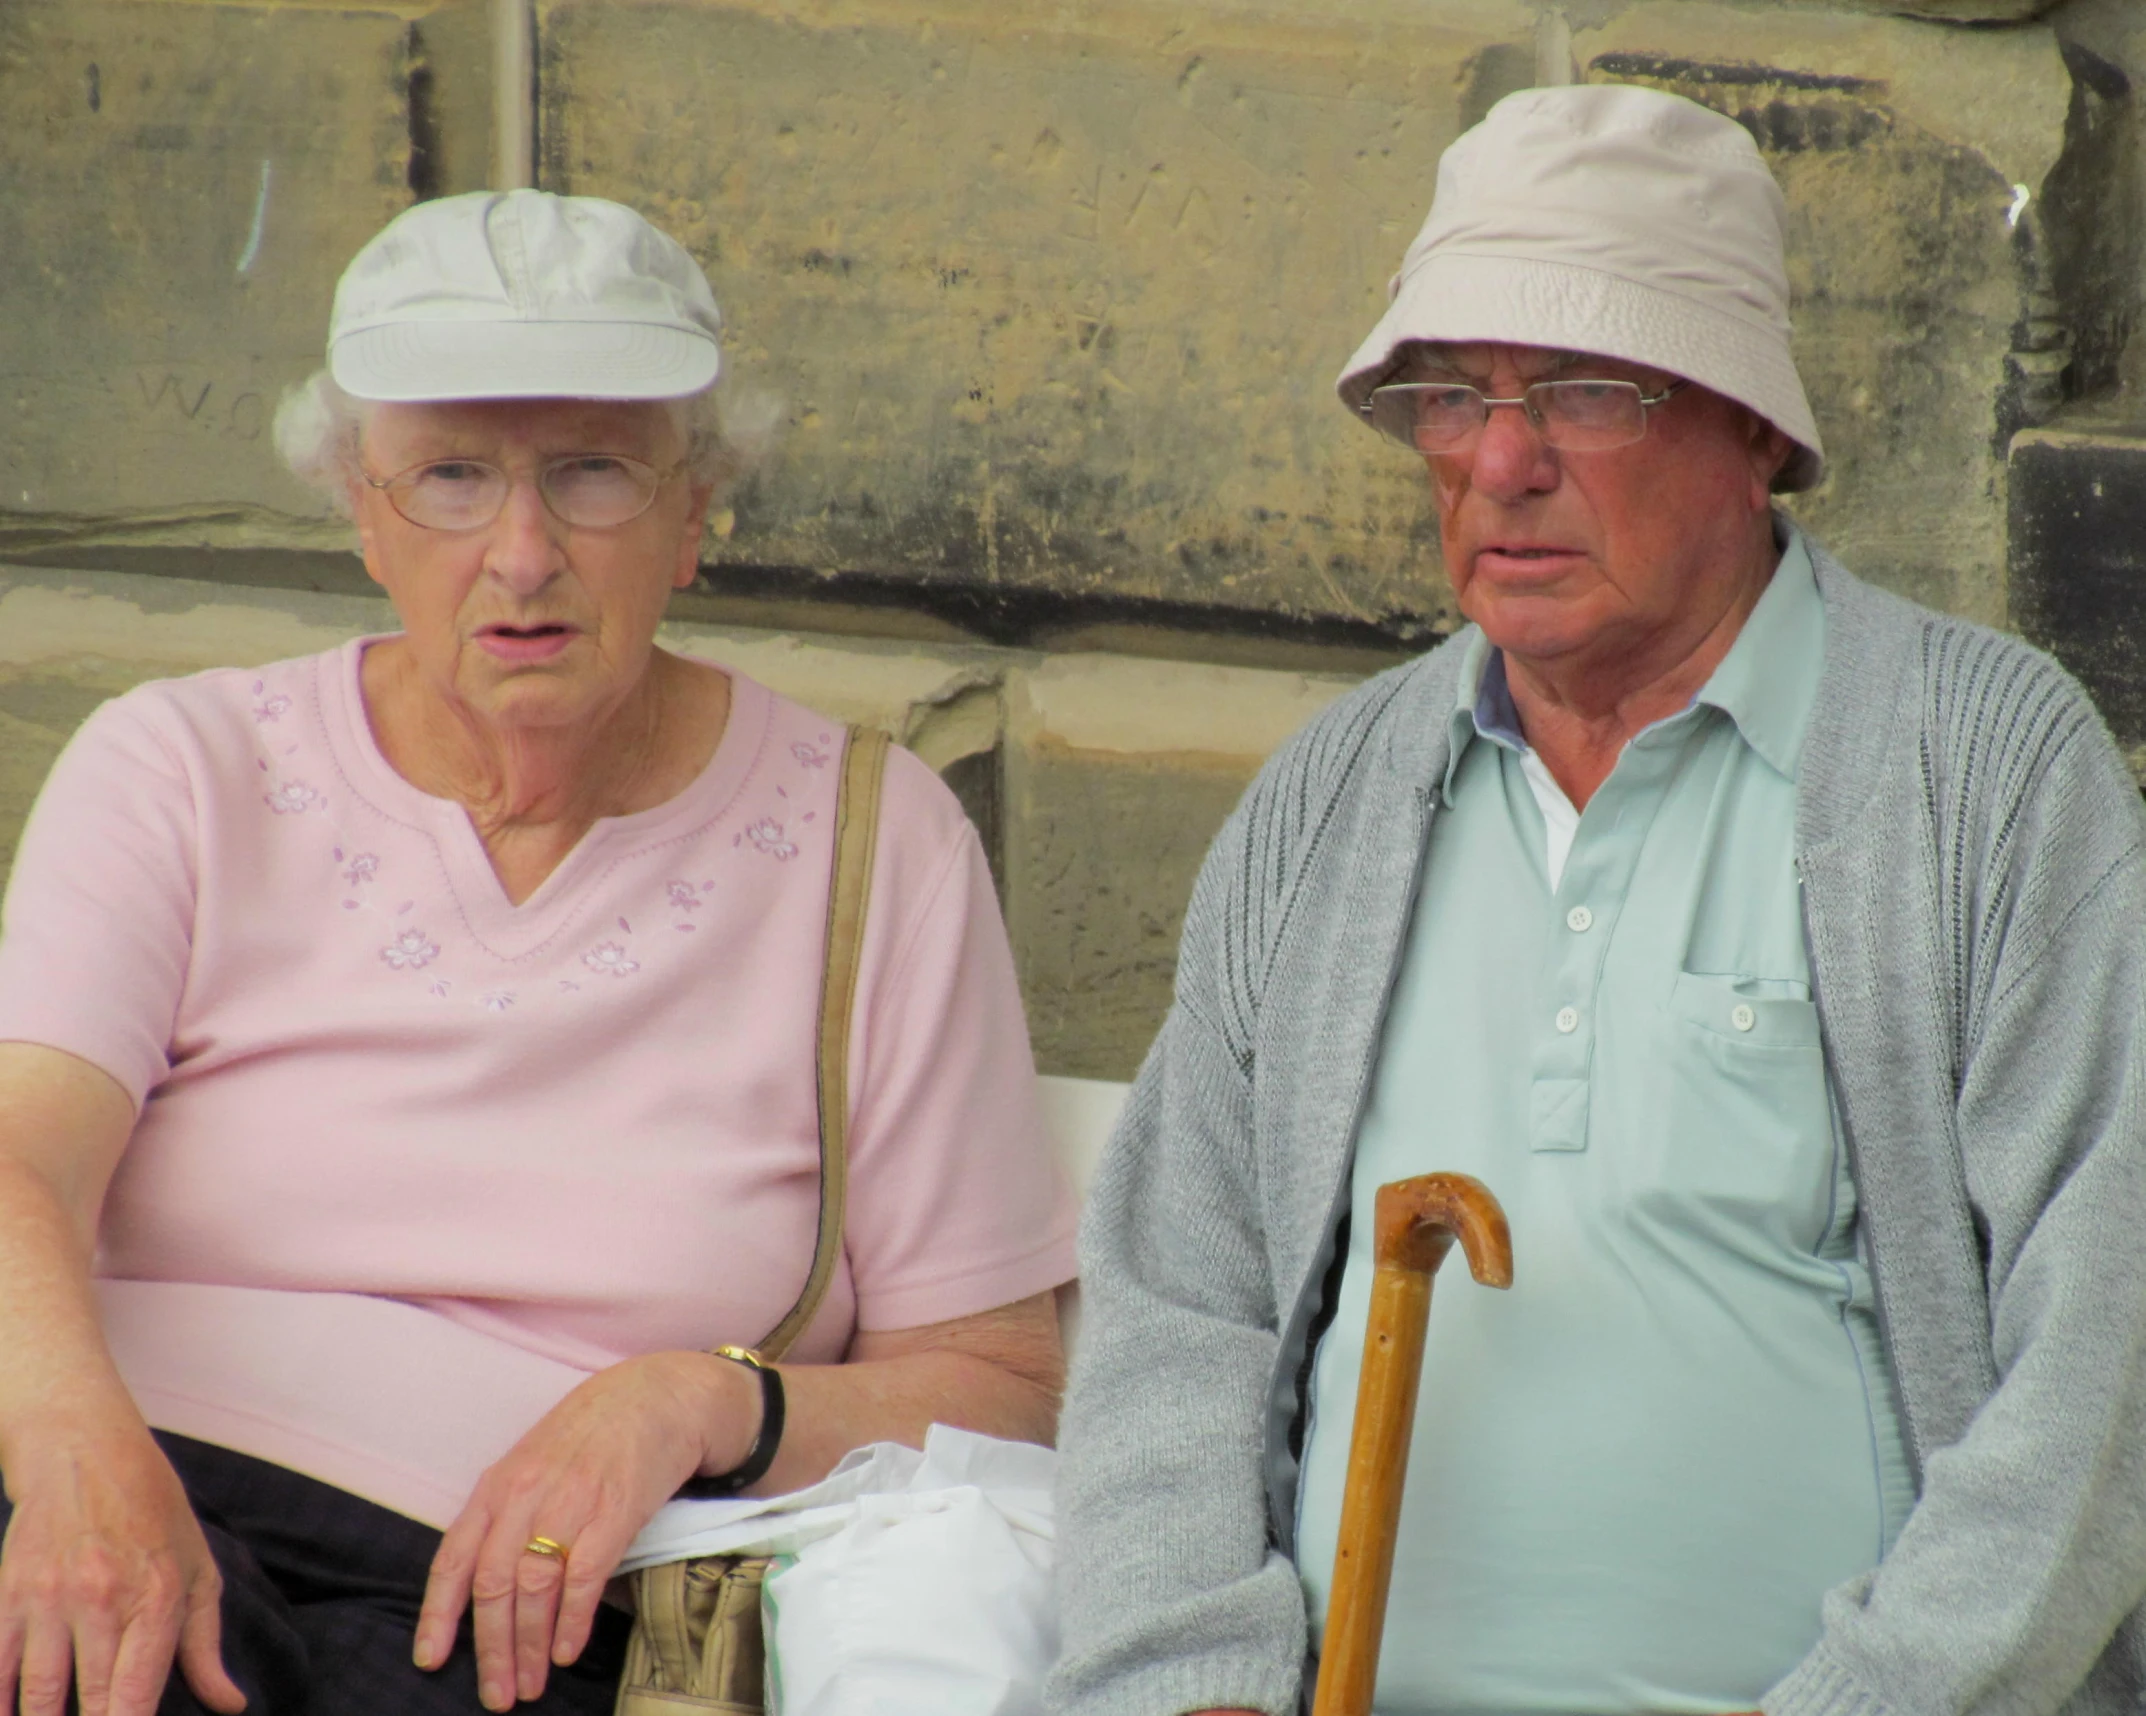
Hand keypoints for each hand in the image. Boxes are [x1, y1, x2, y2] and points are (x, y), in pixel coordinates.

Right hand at [0, 1417, 243, 1715]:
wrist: (85, 1452)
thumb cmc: (154, 1514)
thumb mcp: (196, 1569)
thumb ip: (205, 1645)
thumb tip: (230, 1705)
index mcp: (157, 1599)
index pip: (138, 1696)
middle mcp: (103, 1602)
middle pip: (91, 1705)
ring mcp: (51, 1601)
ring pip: (38, 1699)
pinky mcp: (9, 1596)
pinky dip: (1, 1703)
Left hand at [415, 1351, 757, 1710]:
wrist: (658, 1395)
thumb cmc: (592, 1433)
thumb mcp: (534, 1461)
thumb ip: (508, 1512)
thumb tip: (488, 1583)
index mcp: (499, 1484)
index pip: (455, 1557)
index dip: (438, 1614)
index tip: (431, 1660)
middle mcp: (527, 1494)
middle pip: (494, 1584)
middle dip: (491, 1648)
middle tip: (497, 1695)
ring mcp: (571, 1501)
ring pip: (535, 1588)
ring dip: (530, 1645)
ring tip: (531, 1685)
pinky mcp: (616, 1510)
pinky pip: (584, 1576)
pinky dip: (572, 1620)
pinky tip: (566, 1651)